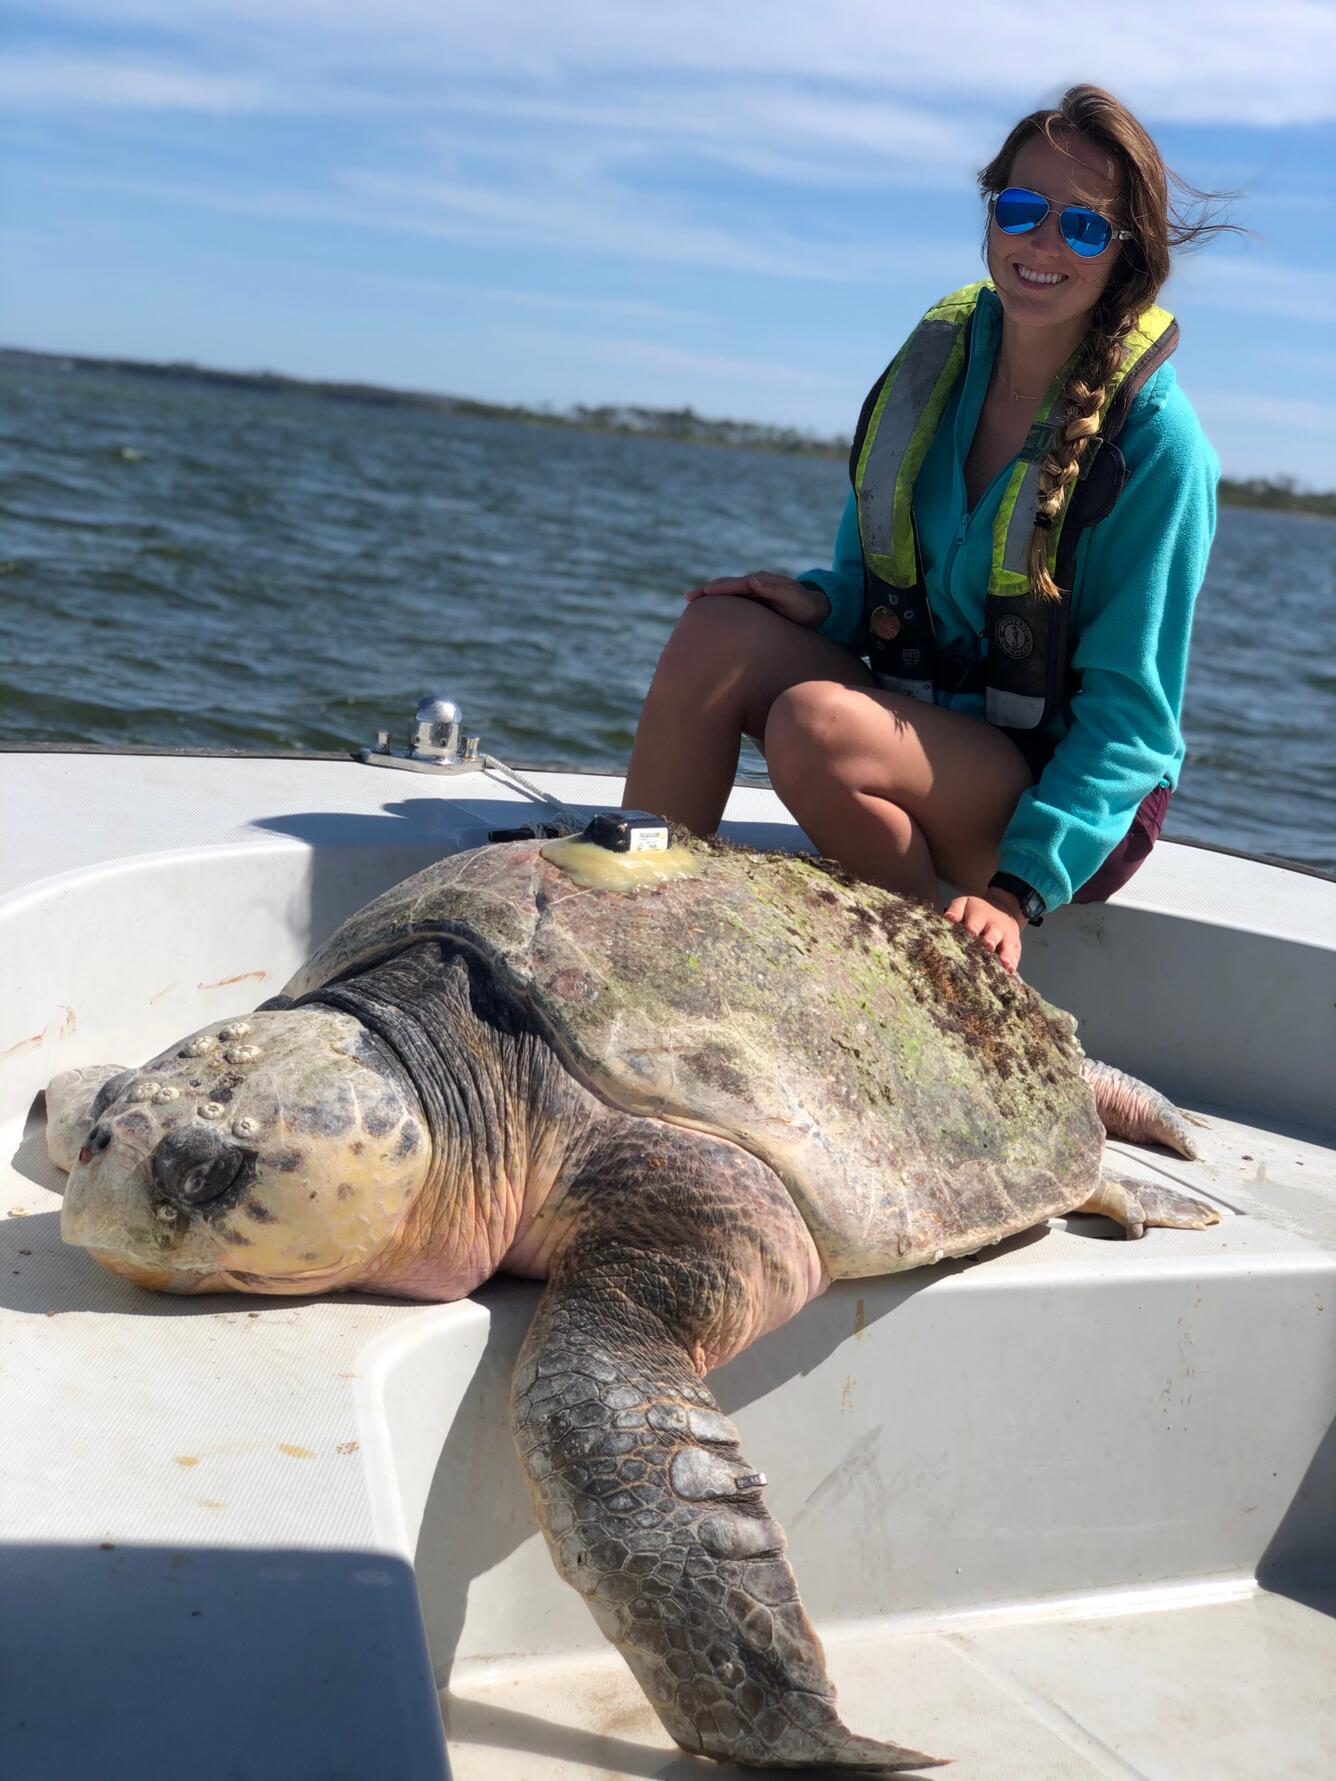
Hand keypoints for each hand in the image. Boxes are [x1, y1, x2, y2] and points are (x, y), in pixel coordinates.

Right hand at [684, 571, 828, 628]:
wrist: (814, 611)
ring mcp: (752, 592)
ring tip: (691, 601)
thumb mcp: (793, 598)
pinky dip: (719, 602)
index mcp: (761, 583)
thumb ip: (776, 589)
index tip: (705, 593)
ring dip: (709, 595)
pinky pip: (732, 600)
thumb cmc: (804, 607)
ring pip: (727, 592)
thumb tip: (753, 580)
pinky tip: (708, 610)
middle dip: (707, 590)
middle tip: (688, 597)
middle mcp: (754, 584)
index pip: (737, 584)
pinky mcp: (753, 601)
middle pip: (727, 585)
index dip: (720, 588)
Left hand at [944, 891, 1023, 972]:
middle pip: (994, 932)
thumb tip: (949, 917)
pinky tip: (1010, 970)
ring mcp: (1007, 936)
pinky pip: (1016, 954)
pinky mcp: (1015, 946)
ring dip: (1006, 953)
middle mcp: (995, 925)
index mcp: (981, 914)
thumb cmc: (976, 913)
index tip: (971, 932)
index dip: (974, 926)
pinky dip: (1013, 962)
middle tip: (988, 945)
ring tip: (1004, 963)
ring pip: (1008, 944)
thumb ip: (956, 909)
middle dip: (991, 939)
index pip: (977, 920)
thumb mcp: (964, 904)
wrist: (1001, 912)